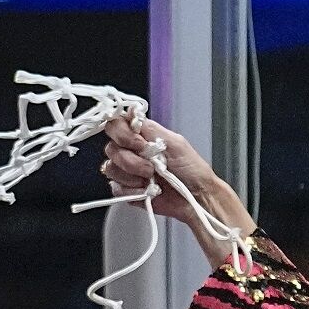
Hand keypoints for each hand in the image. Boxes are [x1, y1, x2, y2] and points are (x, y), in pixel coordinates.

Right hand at [101, 107, 255, 267]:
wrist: (197, 196)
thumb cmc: (191, 169)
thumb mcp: (174, 142)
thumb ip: (149, 128)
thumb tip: (131, 112)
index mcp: (141, 136)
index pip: (116, 126)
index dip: (123, 134)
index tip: (140, 144)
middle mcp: (131, 151)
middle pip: (111, 148)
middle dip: (131, 159)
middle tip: (152, 166)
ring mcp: (127, 171)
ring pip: (111, 168)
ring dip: (133, 175)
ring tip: (152, 178)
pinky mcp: (127, 190)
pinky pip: (117, 188)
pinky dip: (133, 190)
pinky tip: (148, 190)